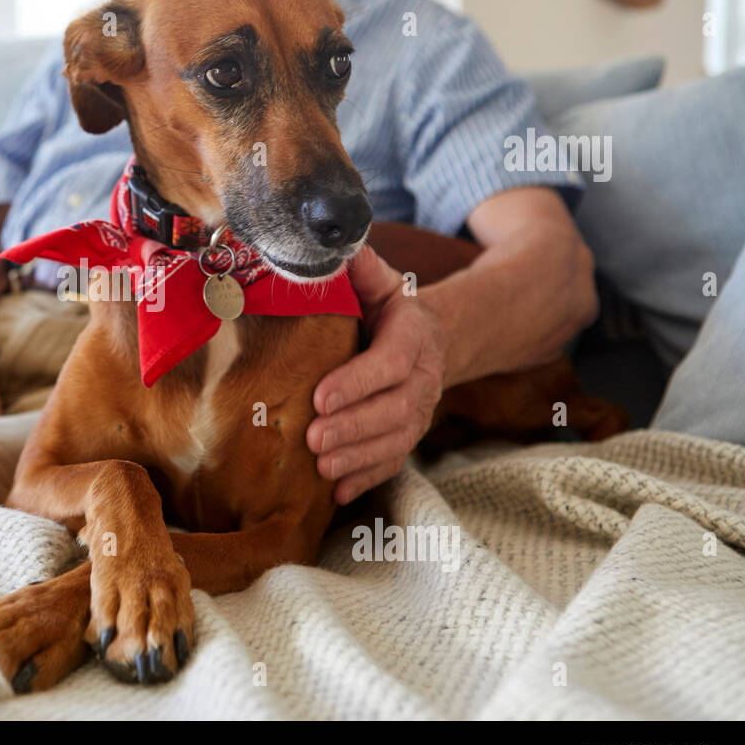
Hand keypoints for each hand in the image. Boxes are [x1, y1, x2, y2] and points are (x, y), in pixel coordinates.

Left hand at [305, 245, 446, 503]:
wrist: (431, 341)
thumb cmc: (390, 311)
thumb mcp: (383, 284)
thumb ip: (364, 270)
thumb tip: (342, 251)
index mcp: (413, 338)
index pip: (390, 363)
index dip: (358, 382)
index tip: (320, 397)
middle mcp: (423, 379)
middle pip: (393, 410)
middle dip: (352, 427)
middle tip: (313, 439)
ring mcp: (419, 412)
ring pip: (395, 441)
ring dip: (358, 457)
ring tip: (321, 467)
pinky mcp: (408, 436)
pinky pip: (393, 463)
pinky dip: (366, 479)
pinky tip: (338, 493)